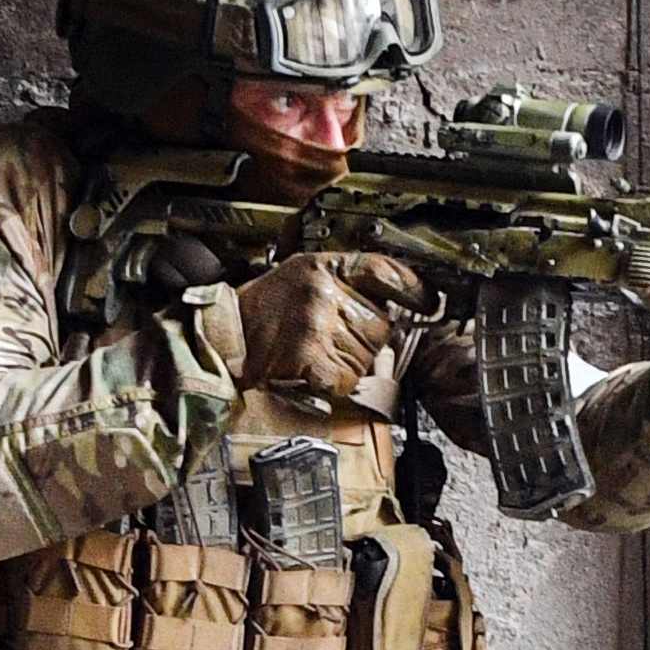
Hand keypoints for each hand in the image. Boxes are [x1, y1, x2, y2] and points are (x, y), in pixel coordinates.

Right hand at [230, 249, 431, 405]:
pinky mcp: (311, 358)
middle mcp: (324, 292)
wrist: (221, 336)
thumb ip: (345, 282)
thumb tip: (394, 302)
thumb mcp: (302, 275)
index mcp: (323, 267)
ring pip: (367, 355)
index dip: (412, 288)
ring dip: (350, 361)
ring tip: (314, 352)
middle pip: (379, 324)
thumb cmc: (260, 310)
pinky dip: (335, 382)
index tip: (428, 301)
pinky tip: (313, 371)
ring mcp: (318, 325)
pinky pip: (347, 378)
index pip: (384, 272)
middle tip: (330, 338)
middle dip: (365, 337)